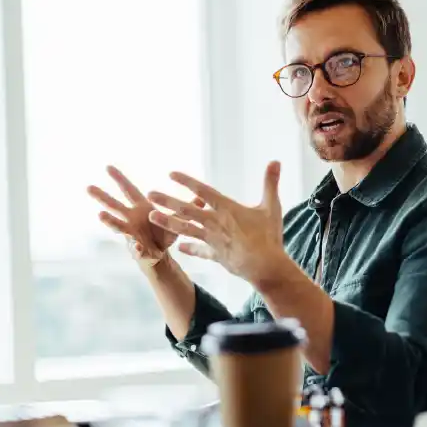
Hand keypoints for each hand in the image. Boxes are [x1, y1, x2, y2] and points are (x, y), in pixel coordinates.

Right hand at [88, 165, 203, 266]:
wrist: (160, 255)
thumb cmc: (164, 233)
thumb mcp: (176, 218)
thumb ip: (187, 207)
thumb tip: (202, 196)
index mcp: (140, 208)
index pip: (128, 190)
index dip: (119, 179)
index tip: (108, 166)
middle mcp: (131, 219)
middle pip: (114, 205)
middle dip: (102, 196)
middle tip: (88, 187)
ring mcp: (131, 234)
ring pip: (117, 226)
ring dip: (109, 221)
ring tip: (100, 215)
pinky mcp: (137, 249)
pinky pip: (137, 249)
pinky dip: (138, 248)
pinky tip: (139, 247)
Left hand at [145, 161, 285, 285]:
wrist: (265, 266)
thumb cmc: (268, 236)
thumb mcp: (271, 206)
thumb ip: (270, 183)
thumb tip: (276, 161)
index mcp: (227, 209)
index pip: (203, 191)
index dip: (187, 181)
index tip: (171, 174)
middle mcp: (215, 223)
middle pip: (187, 209)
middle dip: (167, 201)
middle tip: (150, 194)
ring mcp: (213, 240)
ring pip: (186, 229)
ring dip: (167, 222)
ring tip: (151, 217)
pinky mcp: (215, 255)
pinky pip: (200, 251)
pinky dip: (190, 249)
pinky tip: (180, 248)